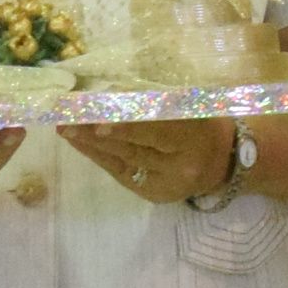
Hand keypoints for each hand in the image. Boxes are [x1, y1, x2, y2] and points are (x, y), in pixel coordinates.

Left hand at [60, 114, 238, 205]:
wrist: (222, 162)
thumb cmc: (203, 124)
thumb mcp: (190, 107)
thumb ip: (157, 103)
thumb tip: (113, 94)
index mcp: (193, 140)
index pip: (155, 132)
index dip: (127, 128)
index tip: (99, 123)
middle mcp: (179, 167)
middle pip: (134, 148)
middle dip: (97, 134)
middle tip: (69, 120)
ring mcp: (164, 185)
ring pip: (122, 162)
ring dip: (90, 145)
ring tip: (65, 129)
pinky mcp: (152, 194)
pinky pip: (121, 173)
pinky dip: (98, 156)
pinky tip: (79, 143)